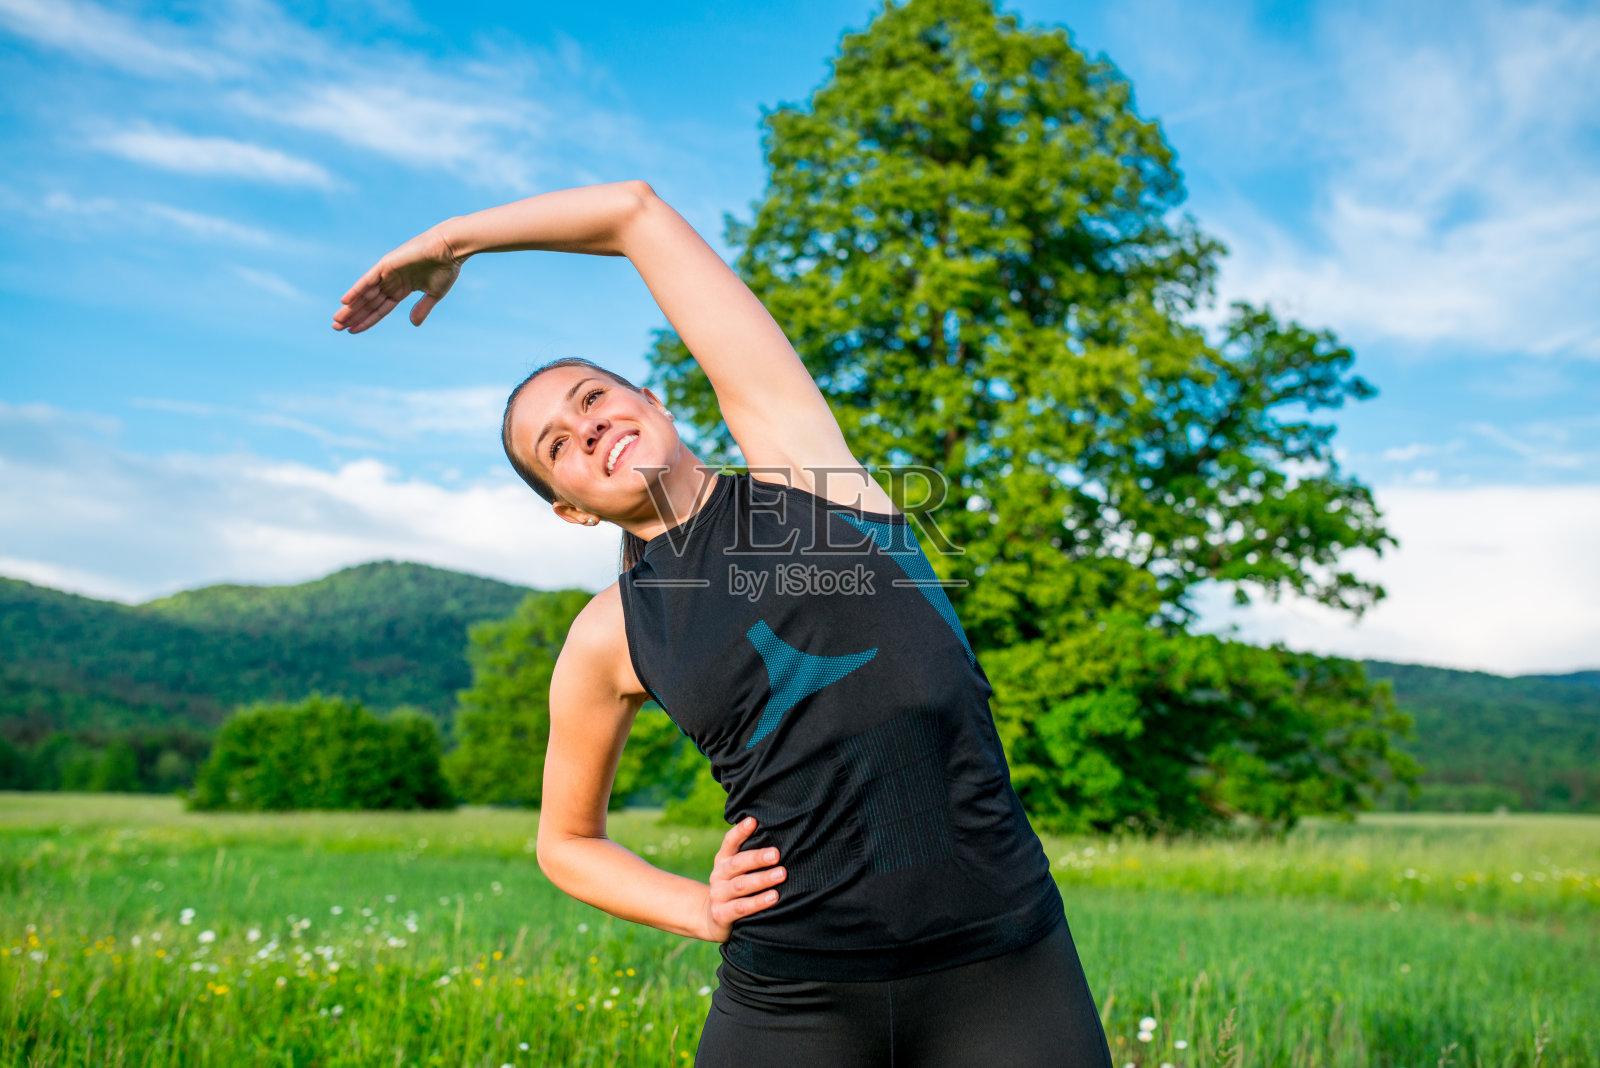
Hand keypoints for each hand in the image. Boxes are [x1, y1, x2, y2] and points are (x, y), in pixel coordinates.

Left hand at [333, 225, 463, 332]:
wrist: (449, 248)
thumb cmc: (446, 268)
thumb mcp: (434, 294)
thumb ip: (422, 308)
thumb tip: (413, 324)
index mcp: (402, 289)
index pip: (380, 309)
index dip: (366, 320)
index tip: (352, 331)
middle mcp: (392, 282)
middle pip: (368, 303)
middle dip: (353, 315)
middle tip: (336, 327)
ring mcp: (387, 273)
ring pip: (364, 294)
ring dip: (350, 307)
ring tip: (336, 320)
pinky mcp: (386, 265)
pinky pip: (367, 280)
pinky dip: (356, 290)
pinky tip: (344, 301)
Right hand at [700, 816, 785, 941]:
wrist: (713, 919)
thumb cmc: (735, 887)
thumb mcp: (737, 870)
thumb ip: (750, 855)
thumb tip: (778, 834)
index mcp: (722, 860)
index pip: (729, 842)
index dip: (740, 831)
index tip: (754, 820)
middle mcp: (718, 875)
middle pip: (737, 863)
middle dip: (757, 858)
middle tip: (776, 854)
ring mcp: (718, 895)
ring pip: (741, 885)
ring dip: (762, 879)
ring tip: (781, 874)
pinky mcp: (721, 914)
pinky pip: (742, 907)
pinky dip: (758, 902)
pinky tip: (774, 897)